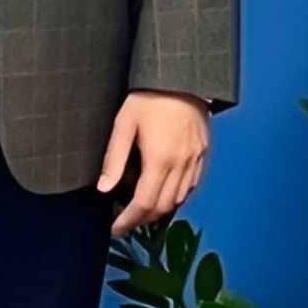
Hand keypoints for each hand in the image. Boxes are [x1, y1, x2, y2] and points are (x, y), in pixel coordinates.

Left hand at [96, 92, 211, 234]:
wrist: (182, 79)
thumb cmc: (149, 99)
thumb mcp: (124, 125)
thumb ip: (114, 160)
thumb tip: (104, 188)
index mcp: (160, 159)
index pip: (144, 203)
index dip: (128, 220)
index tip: (114, 229)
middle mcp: (181, 164)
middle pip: (163, 206)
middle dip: (142, 219)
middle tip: (125, 222)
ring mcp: (196, 160)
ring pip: (179, 199)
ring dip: (160, 209)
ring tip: (141, 209)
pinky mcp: (203, 153)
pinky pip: (192, 185)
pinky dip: (177, 196)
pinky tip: (164, 192)